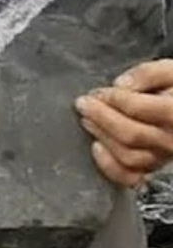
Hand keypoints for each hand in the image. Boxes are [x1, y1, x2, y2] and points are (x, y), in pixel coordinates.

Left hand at [76, 60, 172, 187]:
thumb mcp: (171, 70)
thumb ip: (147, 74)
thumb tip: (120, 85)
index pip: (137, 109)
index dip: (112, 100)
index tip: (98, 92)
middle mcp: (172, 139)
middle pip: (130, 134)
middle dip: (100, 117)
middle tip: (84, 103)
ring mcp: (164, 156)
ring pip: (128, 155)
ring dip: (102, 136)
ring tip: (87, 119)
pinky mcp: (155, 166)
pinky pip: (131, 177)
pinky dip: (110, 166)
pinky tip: (97, 147)